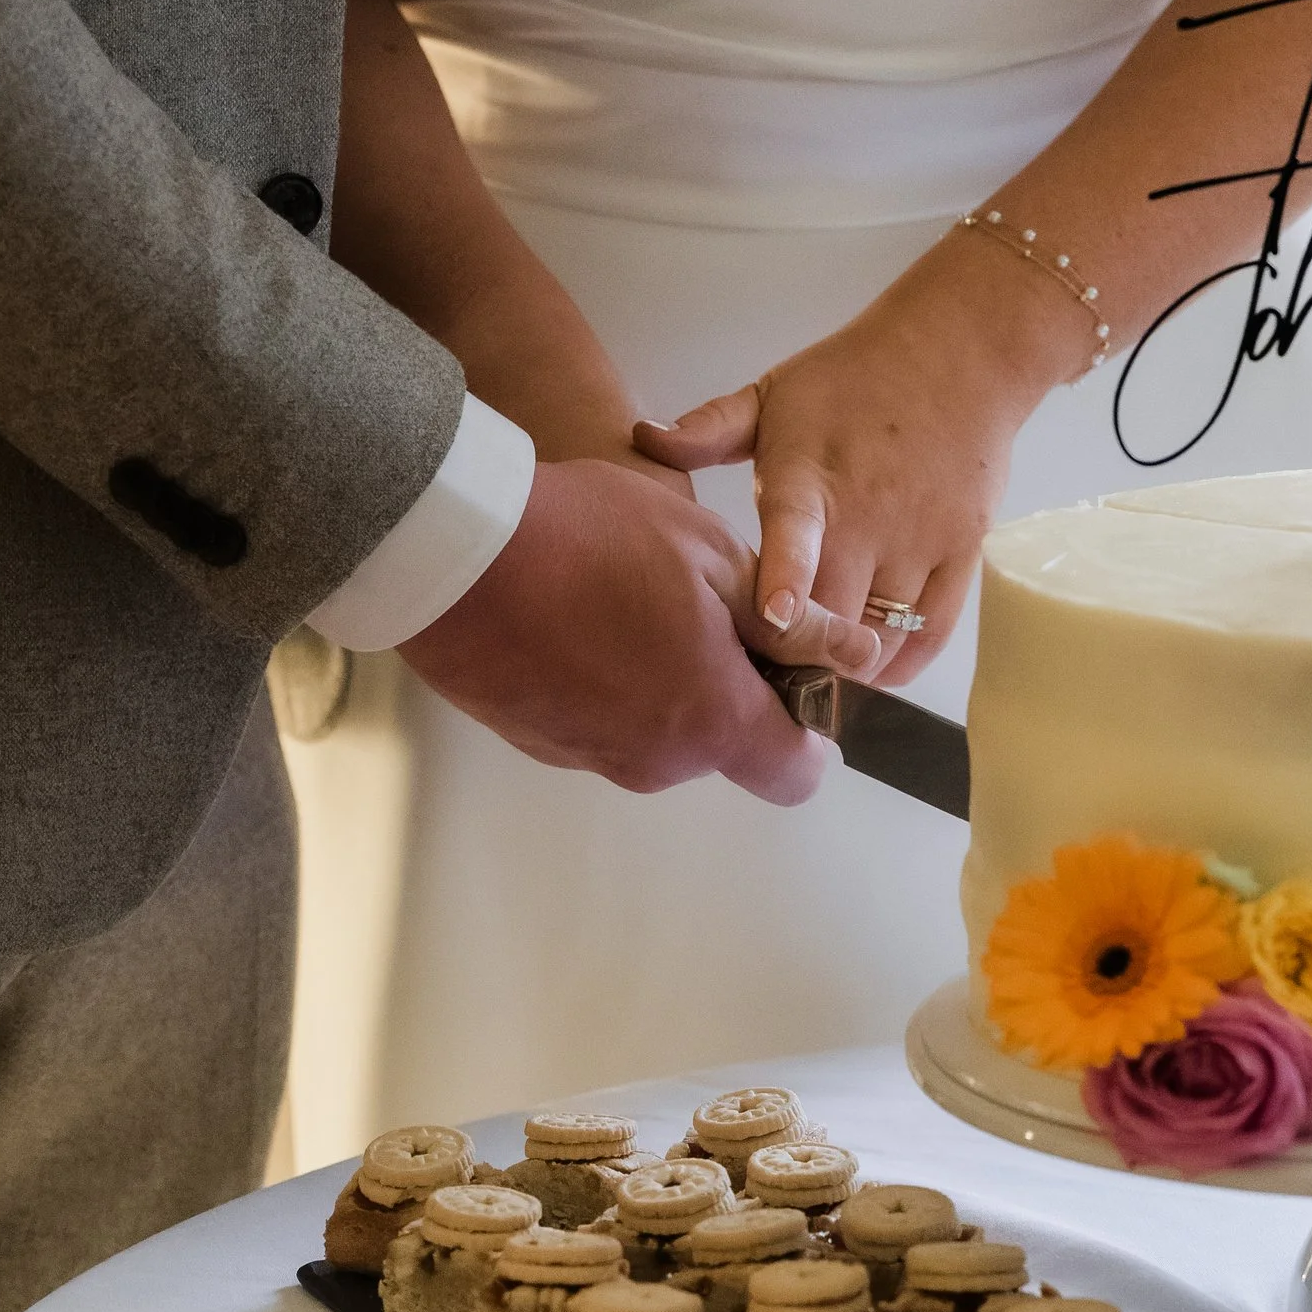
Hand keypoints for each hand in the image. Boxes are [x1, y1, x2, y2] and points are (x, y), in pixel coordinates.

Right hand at [398, 458, 875, 805]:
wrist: (454, 550)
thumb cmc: (588, 539)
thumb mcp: (711, 557)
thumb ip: (788, 623)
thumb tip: (857, 655)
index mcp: (713, 718)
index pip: (795, 773)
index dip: (806, 729)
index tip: (791, 676)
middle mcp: (656, 758)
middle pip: (720, 743)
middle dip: (723, 682)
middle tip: (694, 599)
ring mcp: (592, 755)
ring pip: (657, 728)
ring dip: (658, 674)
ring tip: (622, 593)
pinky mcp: (538, 743)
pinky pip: (598, 720)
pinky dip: (600, 679)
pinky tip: (575, 613)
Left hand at [633, 246, 1079, 685]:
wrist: (956, 354)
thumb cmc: (851, 380)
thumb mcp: (773, 394)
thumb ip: (709, 428)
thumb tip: (642, 436)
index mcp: (810, 477)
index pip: (797, 533)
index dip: (786, 579)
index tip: (776, 617)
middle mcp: (868, 514)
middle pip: (833, 615)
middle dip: (798, 655)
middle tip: (765, 678)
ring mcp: (919, 537)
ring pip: (881, 635)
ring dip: (846, 665)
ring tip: (814, 675)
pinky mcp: (961, 551)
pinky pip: (932, 632)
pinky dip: (900, 663)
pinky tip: (871, 669)